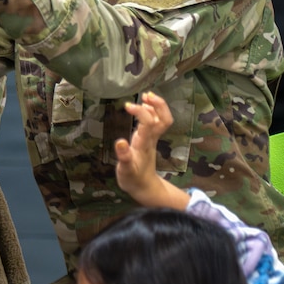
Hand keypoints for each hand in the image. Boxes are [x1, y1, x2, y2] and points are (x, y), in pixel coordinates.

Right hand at [114, 92, 188, 209]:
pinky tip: (143, 107)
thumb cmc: (133, 179)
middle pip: (163, 119)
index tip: (128, 106)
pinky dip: (151, 112)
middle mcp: (150, 139)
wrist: (143, 188)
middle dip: (158, 105)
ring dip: (156, 106)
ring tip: (145, 96)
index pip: (149, 124)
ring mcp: (151, 138)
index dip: (141, 112)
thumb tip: (120, 142)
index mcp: (144, 144)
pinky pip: (155, 122)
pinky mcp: (148, 139)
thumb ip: (124, 157)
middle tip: (146, 95)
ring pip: (161, 120)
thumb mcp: (125, 171)